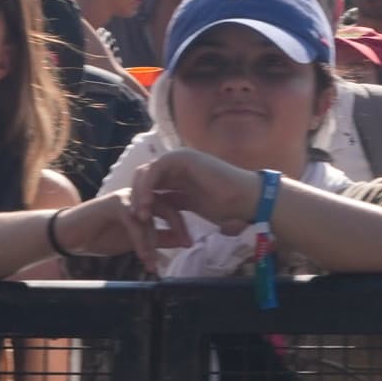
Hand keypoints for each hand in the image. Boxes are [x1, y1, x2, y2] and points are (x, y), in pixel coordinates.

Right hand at [57, 192, 188, 273]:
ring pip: (150, 219)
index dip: (182, 225)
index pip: (171, 208)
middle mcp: (137, 197)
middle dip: (178, 227)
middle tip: (187, 245)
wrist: (70, 236)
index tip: (190, 244)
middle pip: (166, 207)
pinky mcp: (114, 205)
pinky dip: (140, 241)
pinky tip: (143, 257)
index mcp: (144, 203)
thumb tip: (180, 241)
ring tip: (153, 263)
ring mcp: (126, 198)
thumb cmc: (101, 237)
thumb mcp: (135, 241)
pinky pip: (134, 224)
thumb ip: (157, 238)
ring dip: (153, 243)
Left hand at [128, 149, 259, 236]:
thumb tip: (157, 211)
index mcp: (178, 174)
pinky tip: (148, 206)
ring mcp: (179, 158)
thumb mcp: (191, 206)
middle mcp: (176, 164)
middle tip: (136, 218)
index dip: (141, 201)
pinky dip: (148, 187)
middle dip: (137, 197)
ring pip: (146, 172)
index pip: (149, 184)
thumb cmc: (226, 206)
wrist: (246, 199)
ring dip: (139, 193)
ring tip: (140, 214)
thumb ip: (174, 203)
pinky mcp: (182, 158)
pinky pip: (155, 170)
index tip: (139, 222)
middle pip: (144, 176)